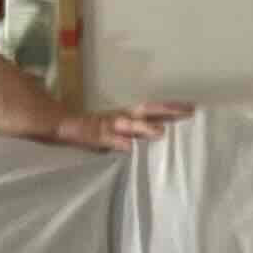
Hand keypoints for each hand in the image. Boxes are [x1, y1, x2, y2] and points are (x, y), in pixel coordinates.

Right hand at [53, 98, 192, 150]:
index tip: (193, 106)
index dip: (172, 108)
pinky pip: (107, 139)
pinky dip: (118, 142)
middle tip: (189, 111)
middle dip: (167, 111)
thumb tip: (158, 135)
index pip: (153, 109)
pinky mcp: (94, 135)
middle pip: (148, 110)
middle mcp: (121, 117)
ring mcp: (108, 125)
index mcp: (127, 115)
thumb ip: (134, 133)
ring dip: (145, 128)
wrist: (60, 124)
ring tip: (161, 133)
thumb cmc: (91, 129)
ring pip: (130, 124)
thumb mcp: (116, 131)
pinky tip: (129, 147)